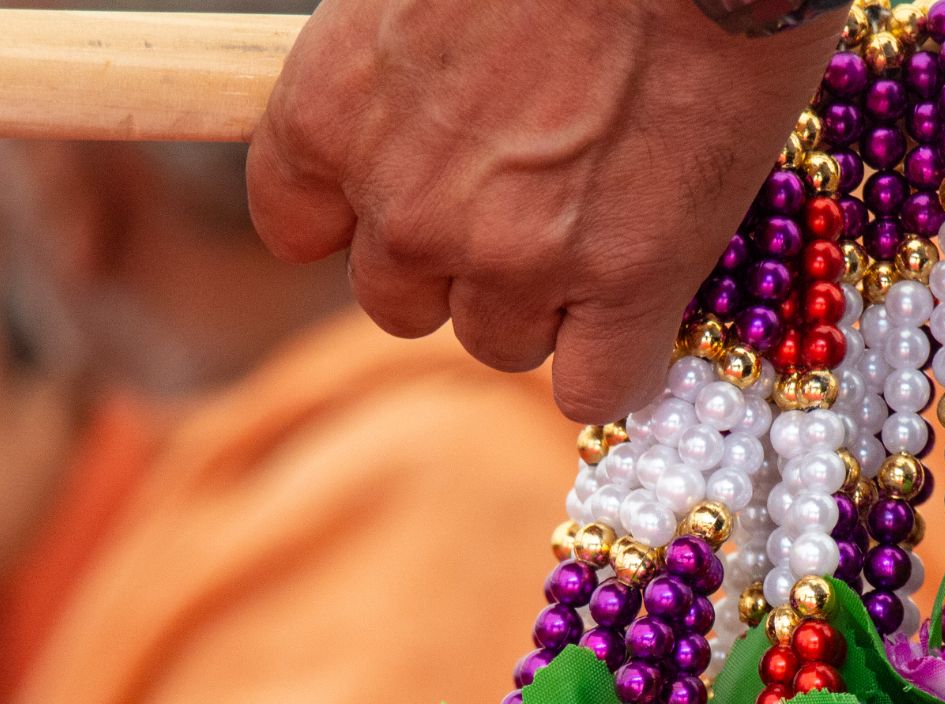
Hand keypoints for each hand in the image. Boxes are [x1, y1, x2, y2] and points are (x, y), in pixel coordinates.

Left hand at [249, 0, 845, 420]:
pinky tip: (647, 299)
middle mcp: (407, 205)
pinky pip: (597, 389)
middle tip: (533, 186)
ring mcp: (516, 258)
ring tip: (608, 207)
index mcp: (331, 112)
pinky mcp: (625, 288)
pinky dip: (621, 359)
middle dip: (457, 259)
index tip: (408, 191)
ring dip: (546, 300)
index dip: (357, 216)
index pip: (297, 227)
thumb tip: (411, 121)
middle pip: (399, 302)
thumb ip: (388, 74)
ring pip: (501, 343)